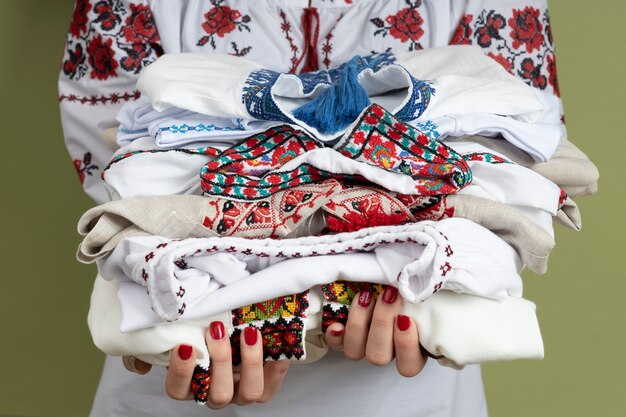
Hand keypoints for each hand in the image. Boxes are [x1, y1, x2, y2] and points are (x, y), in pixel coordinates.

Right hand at [122, 322, 289, 407]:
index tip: (184, 346)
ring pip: (249, 392)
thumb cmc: (197, 332)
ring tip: (249, 332)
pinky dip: (276, 362)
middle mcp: (215, 392)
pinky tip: (276, 339)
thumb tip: (140, 363)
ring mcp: (241, 391)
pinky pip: (274, 382)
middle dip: (220, 362)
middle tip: (217, 330)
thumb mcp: (172, 335)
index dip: (181, 372)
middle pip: (217, 393)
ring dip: (250, 362)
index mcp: (190, 385)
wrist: (232, 325)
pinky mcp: (265, 384)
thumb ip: (152, 347)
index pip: (178, 390)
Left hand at [324, 286, 426, 376]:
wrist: (385, 280)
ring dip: (359, 324)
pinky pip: (336, 344)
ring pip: (356, 352)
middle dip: (382, 323)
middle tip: (388, 295)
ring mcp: (364, 346)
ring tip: (365, 296)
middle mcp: (387, 351)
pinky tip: (337, 323)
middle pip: (379, 356)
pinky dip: (335, 335)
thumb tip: (429, 289)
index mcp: (411, 349)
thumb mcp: (421, 293)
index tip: (405, 318)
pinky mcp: (345, 338)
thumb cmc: (409, 287)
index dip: (406, 345)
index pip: (409, 365)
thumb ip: (422, 298)